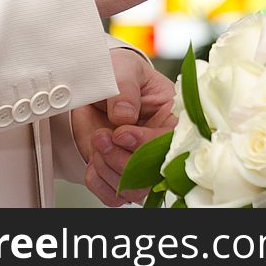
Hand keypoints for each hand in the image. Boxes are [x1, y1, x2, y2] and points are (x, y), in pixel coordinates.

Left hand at [72, 48, 175, 205]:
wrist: (93, 85)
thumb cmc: (116, 73)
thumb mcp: (123, 70)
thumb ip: (125, 88)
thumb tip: (124, 114)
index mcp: (173, 117)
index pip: (170, 142)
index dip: (145, 143)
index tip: (121, 133)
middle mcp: (159, 144)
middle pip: (153, 173)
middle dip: (122, 159)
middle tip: (103, 136)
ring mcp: (140, 162)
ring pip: (133, 189)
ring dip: (108, 168)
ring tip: (98, 140)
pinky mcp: (119, 174)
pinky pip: (113, 196)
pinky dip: (98, 181)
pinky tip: (94, 158)